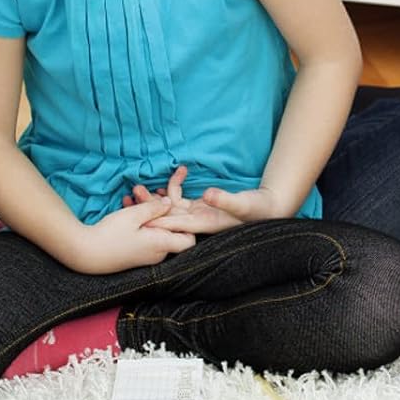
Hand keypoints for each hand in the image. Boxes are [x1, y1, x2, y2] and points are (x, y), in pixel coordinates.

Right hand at [64, 196, 195, 274]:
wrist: (84, 255)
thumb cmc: (110, 235)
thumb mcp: (133, 215)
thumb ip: (154, 208)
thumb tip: (170, 203)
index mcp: (161, 245)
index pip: (190, 240)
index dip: (188, 224)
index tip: (176, 208)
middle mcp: (158, 255)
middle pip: (173, 232)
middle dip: (164, 212)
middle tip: (150, 196)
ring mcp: (146, 257)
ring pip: (157, 231)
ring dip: (149, 215)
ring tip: (134, 197)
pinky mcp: (136, 255)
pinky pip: (146, 237)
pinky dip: (141, 223)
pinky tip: (127, 205)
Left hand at [127, 166, 296, 235]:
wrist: (267, 209)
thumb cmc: (257, 208)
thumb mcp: (242, 203)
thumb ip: (225, 199)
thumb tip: (207, 195)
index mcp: (206, 223)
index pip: (178, 224)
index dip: (159, 222)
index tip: (140, 220)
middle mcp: (198, 221)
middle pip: (167, 216)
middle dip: (148, 208)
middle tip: (131, 196)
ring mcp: (197, 214)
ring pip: (169, 207)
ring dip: (154, 198)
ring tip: (137, 188)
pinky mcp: (200, 206)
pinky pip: (179, 199)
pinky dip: (173, 188)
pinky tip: (172, 175)